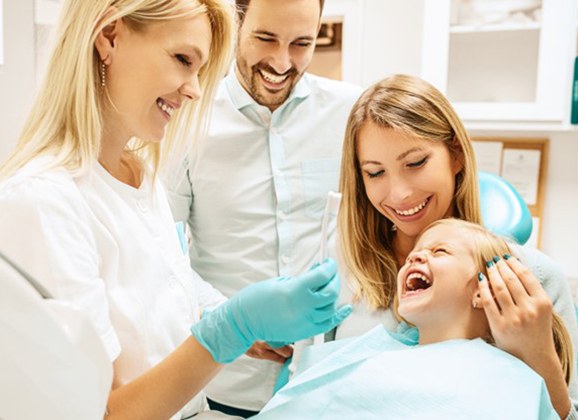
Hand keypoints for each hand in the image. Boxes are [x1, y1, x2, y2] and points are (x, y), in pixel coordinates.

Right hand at [191, 259, 351, 362]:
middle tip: (330, 273)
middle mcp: (303, 308)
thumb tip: (319, 271)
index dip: (329, 266)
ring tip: (328, 287)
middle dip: (333, 279)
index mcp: (295, 291)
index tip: (328, 262)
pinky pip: (328, 324)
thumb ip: (303, 278)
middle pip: (331, 291)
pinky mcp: (304, 333)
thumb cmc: (257, 298)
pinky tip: (346, 307)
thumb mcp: (280, 282)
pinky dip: (339, 315)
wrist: (244, 321)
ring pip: (331, 307)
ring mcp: (305, 322)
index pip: (322, 275)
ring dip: (333, 295)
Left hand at [478, 255, 556, 364]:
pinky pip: (488, 301)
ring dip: (492, 273)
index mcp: (543, 302)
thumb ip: (532, 291)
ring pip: (499, 288)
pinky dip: (483, 287)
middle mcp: (529, 309)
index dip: (514, 263)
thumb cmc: (536, 329)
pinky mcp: (499, 325)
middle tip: (494, 260)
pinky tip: (481, 279)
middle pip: (511, 279)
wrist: (534, 356)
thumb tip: (514, 266)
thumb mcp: (542, 309)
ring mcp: (514, 318)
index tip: (507, 257)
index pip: (526, 276)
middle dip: (501, 266)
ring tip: (488, 266)